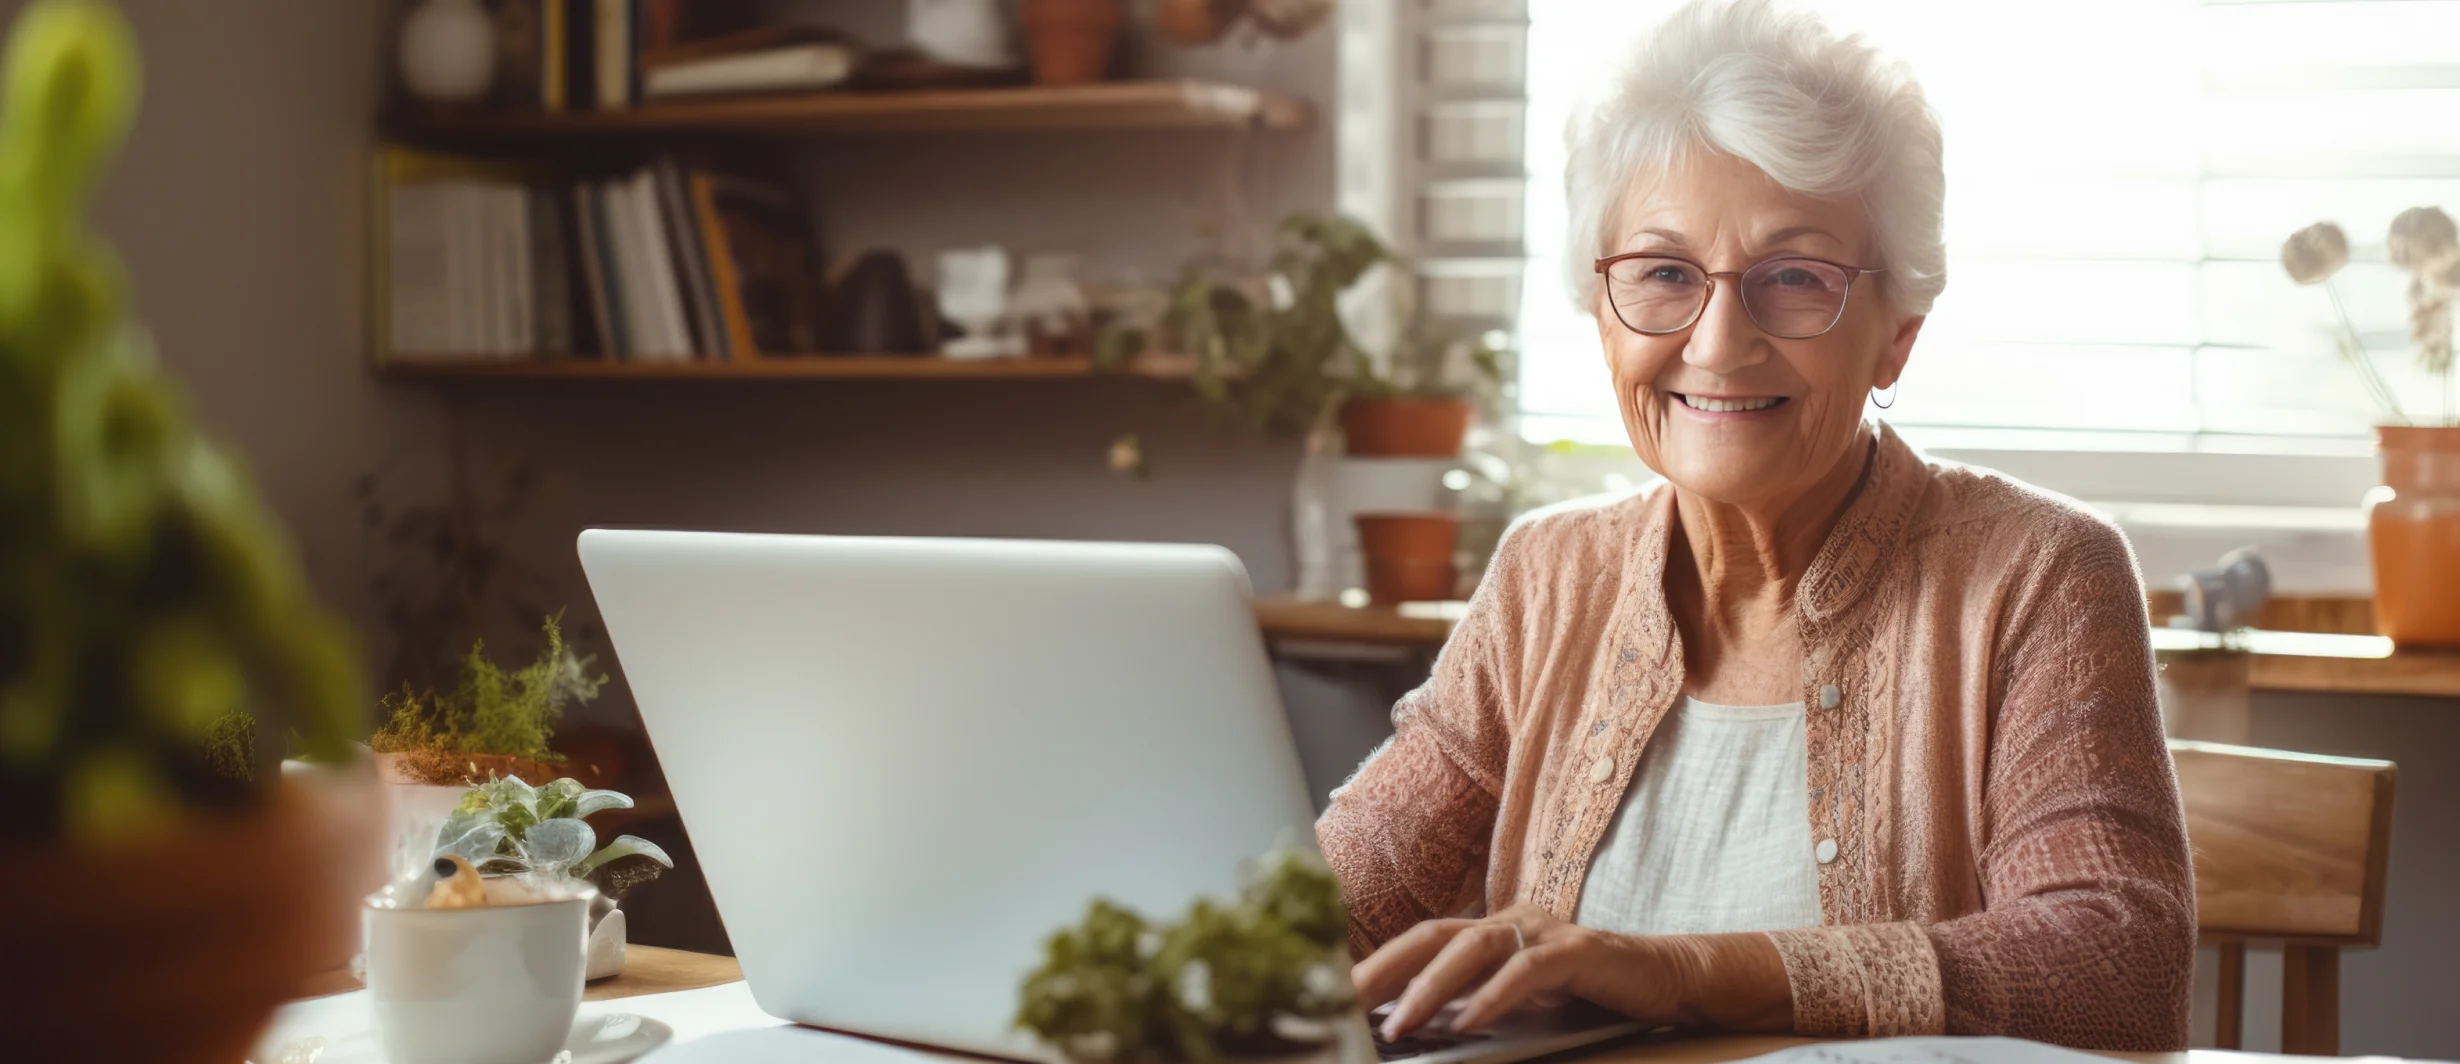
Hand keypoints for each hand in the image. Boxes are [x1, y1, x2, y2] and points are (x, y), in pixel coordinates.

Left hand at [1352, 905, 1684, 1037]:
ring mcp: (1543, 931)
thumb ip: (1473, 1006)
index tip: (1333, 995)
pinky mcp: (1579, 949)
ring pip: (1473, 949)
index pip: (1420, 942)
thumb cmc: (1588, 993)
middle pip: (1432, 936)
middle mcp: (1510, 922)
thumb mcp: (1519, 1000)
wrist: (1666, 979)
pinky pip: (1528, 969)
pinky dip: (1496, 995)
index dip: (1376, 965)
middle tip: (1342, 1006)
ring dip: (1430, 989)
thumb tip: (1413, 1027)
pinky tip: (1471, 1020)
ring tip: (1399, 1025)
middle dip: (1383, 971)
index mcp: (1490, 932)